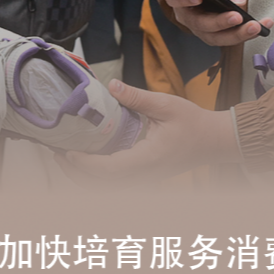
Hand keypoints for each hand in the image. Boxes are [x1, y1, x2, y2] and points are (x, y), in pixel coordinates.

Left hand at [64, 82, 238, 181]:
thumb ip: (135, 97)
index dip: (84, 165)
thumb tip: (110, 85)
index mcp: (148, 160)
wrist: (216, 142)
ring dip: (86, 178)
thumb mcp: (165, 105)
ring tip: (68, 159)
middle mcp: (145, 175)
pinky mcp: (146, 178)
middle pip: (102, 185)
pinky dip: (99, 177)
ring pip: (108, 188)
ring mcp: (146, 180)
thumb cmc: (194, 124)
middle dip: (76, 174)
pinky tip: (90, 160)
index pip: (109, 170)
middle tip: (57, 155)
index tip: (67, 153)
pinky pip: (117, 184)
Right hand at [163, 0, 270, 48]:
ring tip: (255, 26)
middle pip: (199, 23)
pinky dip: (246, 34)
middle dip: (220, 22)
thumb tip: (238, 1)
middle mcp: (187, 15)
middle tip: (238, 16)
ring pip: (215, 37)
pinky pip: (228, 38)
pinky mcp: (215, 35)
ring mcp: (200, 28)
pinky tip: (263, 26)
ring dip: (236, 34)